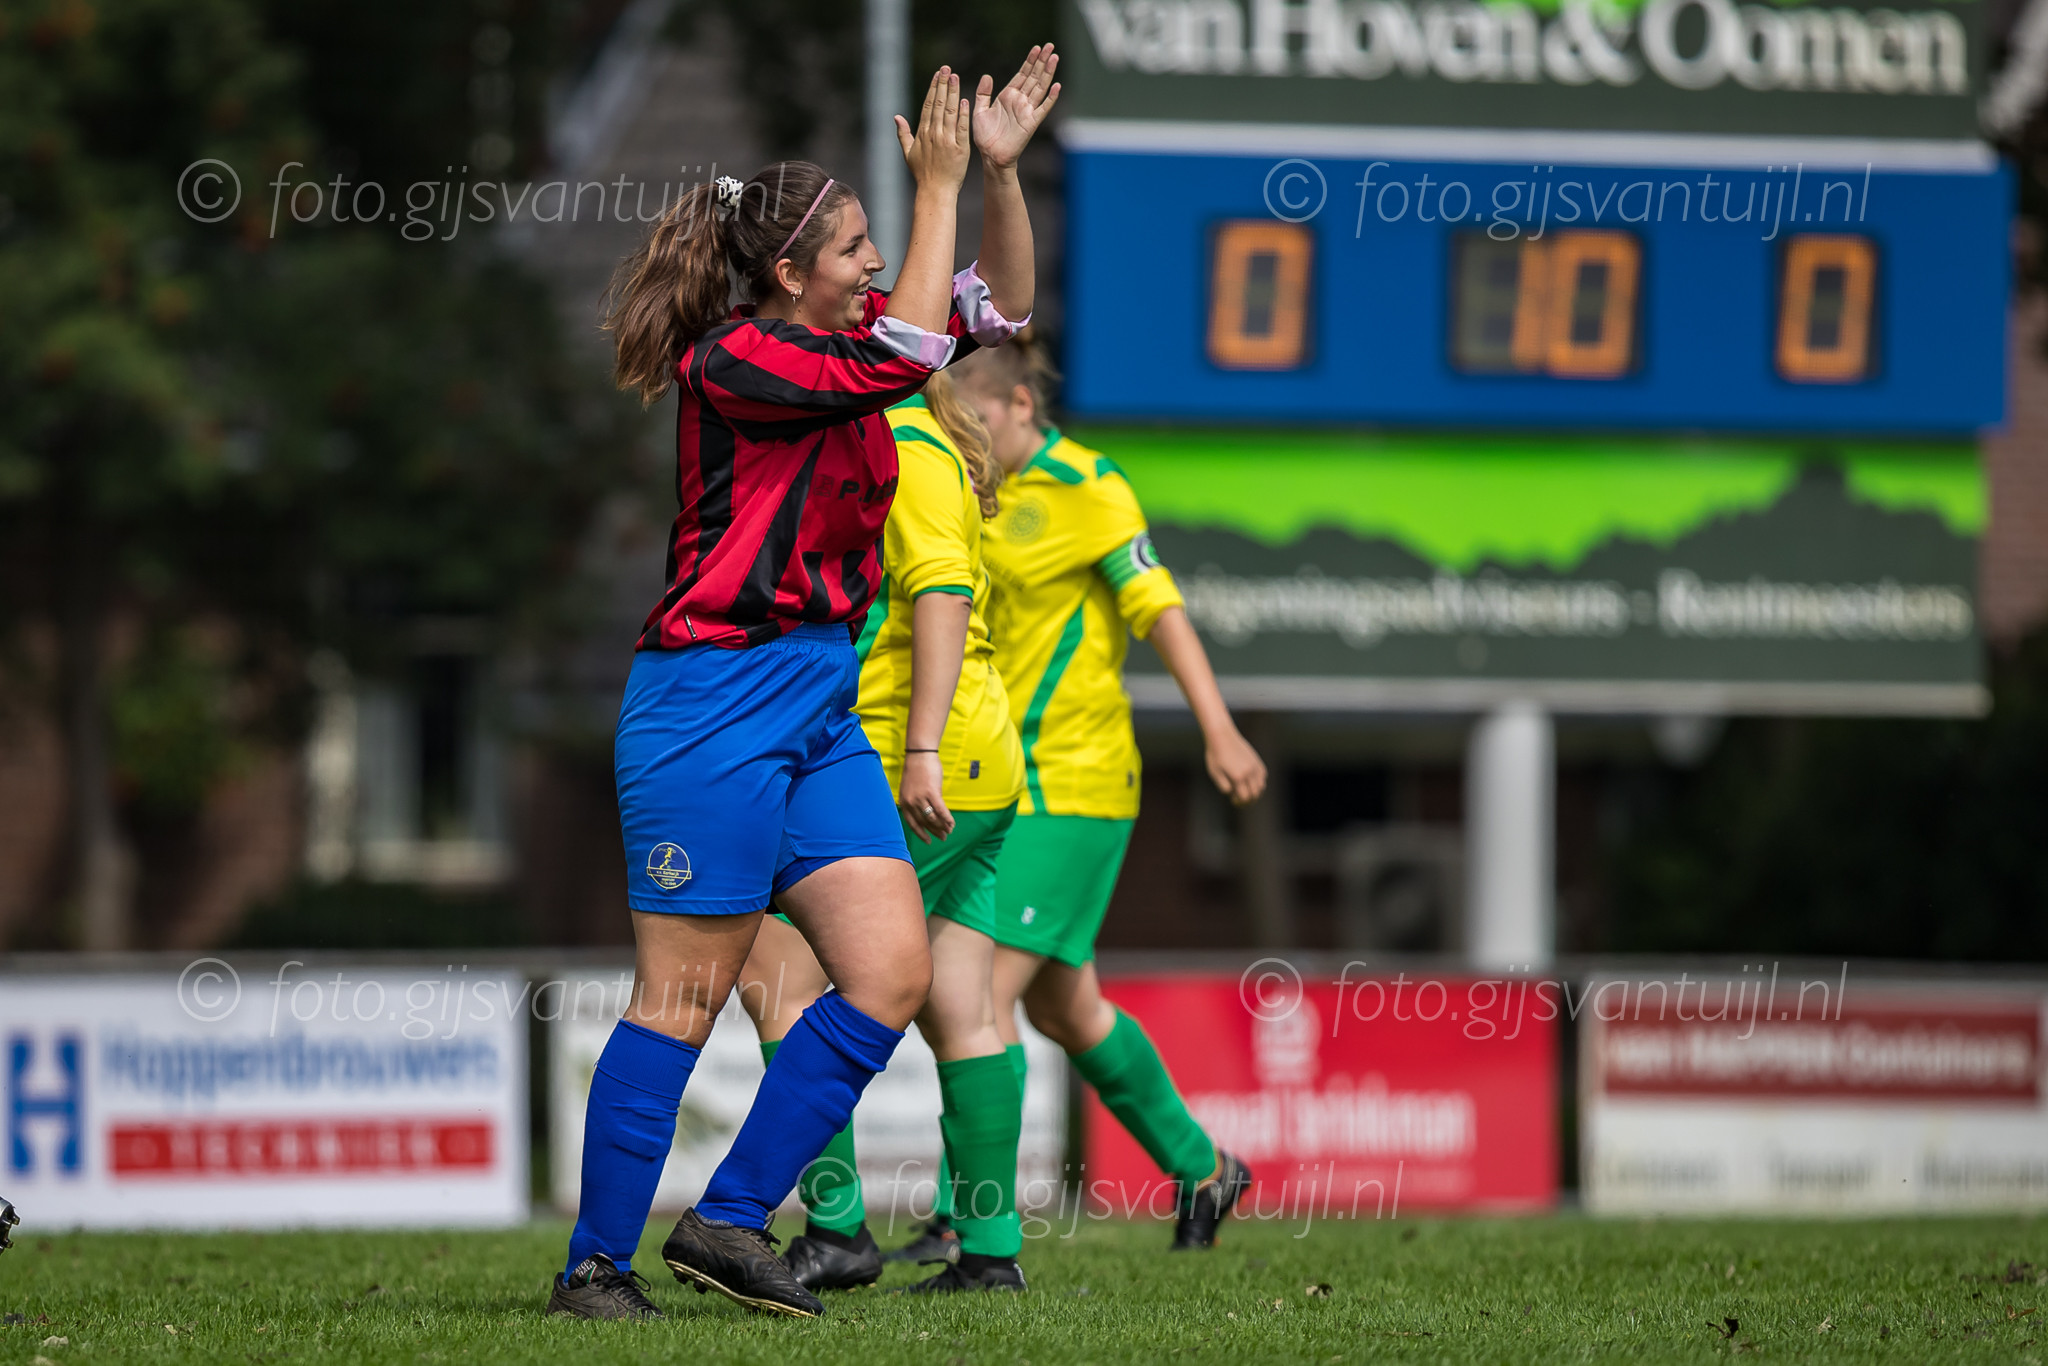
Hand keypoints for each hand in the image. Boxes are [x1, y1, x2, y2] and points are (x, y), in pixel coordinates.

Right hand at [895, 67, 971, 194]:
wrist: (935, 191)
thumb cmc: (923, 174)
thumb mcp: (908, 153)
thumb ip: (903, 134)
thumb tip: (896, 117)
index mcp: (923, 133)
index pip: (928, 105)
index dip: (933, 88)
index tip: (937, 74)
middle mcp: (933, 134)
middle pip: (938, 104)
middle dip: (943, 85)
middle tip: (947, 69)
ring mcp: (946, 141)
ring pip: (949, 112)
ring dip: (952, 93)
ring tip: (955, 77)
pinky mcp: (959, 149)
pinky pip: (961, 128)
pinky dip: (962, 114)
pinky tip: (964, 100)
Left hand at [898, 751, 954, 842]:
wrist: (920, 754)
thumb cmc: (917, 769)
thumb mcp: (911, 788)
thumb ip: (915, 801)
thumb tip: (926, 813)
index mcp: (904, 802)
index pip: (912, 823)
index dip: (921, 834)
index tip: (928, 841)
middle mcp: (910, 802)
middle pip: (924, 822)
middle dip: (935, 831)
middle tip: (943, 837)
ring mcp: (920, 798)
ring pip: (933, 818)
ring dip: (942, 826)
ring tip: (949, 830)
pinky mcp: (932, 792)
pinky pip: (941, 810)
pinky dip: (947, 818)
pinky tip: (952, 824)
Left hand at [973, 43, 1060, 170]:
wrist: (990, 156)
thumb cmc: (985, 136)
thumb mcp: (980, 111)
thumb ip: (983, 93)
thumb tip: (987, 76)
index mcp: (1008, 96)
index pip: (1022, 74)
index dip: (1029, 61)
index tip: (1036, 48)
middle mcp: (1020, 101)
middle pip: (1034, 77)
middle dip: (1042, 61)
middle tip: (1050, 46)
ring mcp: (1027, 111)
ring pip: (1040, 87)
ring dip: (1048, 73)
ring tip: (1055, 58)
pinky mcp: (1031, 123)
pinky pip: (1043, 108)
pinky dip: (1051, 98)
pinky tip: (1057, 86)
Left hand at [1205, 726, 1266, 805]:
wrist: (1222, 735)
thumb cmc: (1215, 755)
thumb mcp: (1214, 773)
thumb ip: (1223, 786)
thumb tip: (1232, 793)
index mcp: (1238, 777)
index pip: (1245, 797)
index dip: (1239, 802)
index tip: (1232, 800)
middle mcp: (1249, 772)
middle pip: (1255, 793)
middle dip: (1248, 799)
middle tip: (1239, 799)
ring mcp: (1255, 766)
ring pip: (1261, 786)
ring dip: (1254, 791)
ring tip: (1245, 790)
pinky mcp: (1256, 760)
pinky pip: (1263, 775)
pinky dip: (1258, 781)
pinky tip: (1250, 781)